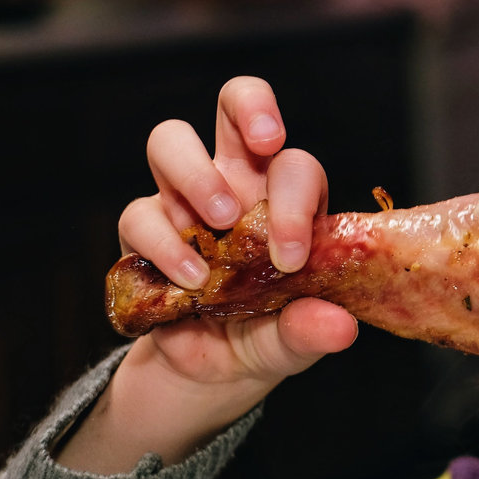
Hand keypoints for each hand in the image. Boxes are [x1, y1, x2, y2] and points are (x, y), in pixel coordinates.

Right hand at [59, 78, 355, 472]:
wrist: (211, 374)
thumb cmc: (267, 339)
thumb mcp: (292, 344)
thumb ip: (312, 332)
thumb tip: (338, 327)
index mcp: (288, 201)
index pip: (295, 167)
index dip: (296, 198)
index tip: (292, 255)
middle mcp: (239, 184)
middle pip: (235, 104)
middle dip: (251, 105)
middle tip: (265, 142)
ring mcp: (187, 201)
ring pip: (172, 141)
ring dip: (195, 174)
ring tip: (217, 223)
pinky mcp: (144, 231)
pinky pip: (140, 213)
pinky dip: (163, 243)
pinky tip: (189, 280)